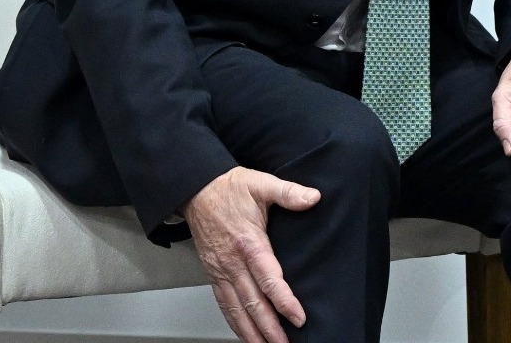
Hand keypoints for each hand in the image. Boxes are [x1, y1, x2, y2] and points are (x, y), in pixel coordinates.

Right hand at [183, 167, 320, 342]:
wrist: (197, 190)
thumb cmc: (230, 188)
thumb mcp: (261, 184)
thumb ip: (288, 192)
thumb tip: (313, 197)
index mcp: (248, 243)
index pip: (268, 279)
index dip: (284, 301)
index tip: (298, 317)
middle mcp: (232, 263)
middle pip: (252, 302)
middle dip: (269, 328)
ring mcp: (221, 271)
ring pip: (236, 309)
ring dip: (251, 332)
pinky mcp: (214, 274)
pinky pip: (224, 304)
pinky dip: (235, 323)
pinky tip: (245, 334)